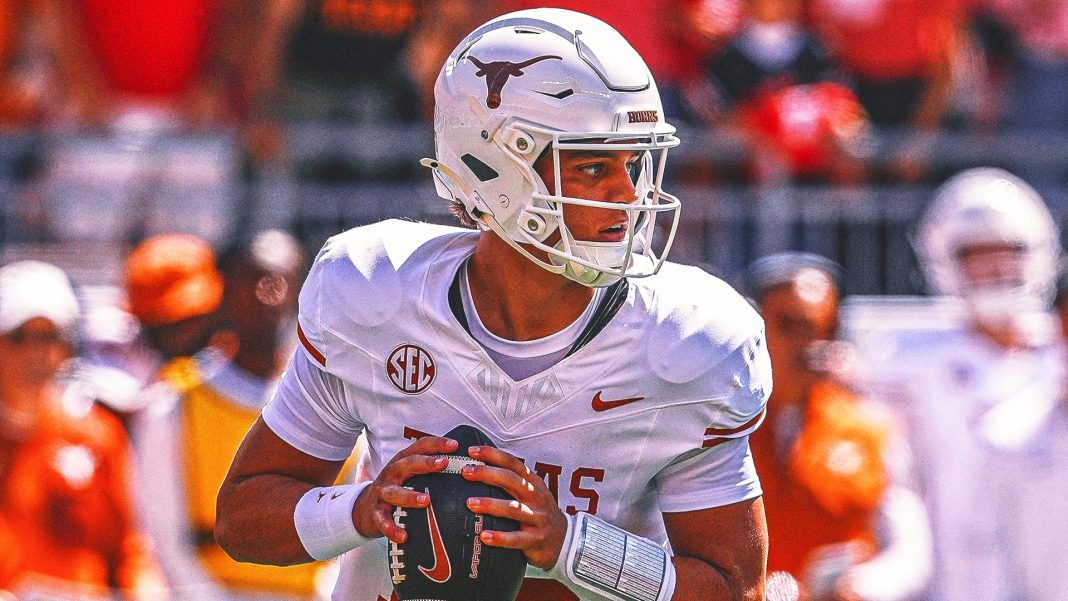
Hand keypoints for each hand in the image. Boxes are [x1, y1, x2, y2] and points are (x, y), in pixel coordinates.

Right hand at [352, 436, 457, 542]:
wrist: (365, 507)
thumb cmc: (398, 487)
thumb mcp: (410, 474)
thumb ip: (430, 469)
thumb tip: (466, 466)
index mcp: (403, 461)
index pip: (419, 447)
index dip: (436, 444)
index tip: (455, 445)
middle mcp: (392, 473)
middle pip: (407, 464)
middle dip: (426, 463)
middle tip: (444, 463)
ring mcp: (382, 492)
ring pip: (394, 492)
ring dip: (409, 496)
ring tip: (426, 500)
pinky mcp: (376, 512)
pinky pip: (383, 520)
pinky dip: (392, 528)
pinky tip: (403, 536)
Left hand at [462, 445, 568, 568]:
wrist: (565, 540)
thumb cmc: (539, 513)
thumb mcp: (532, 493)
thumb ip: (511, 482)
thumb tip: (478, 469)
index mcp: (533, 483)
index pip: (512, 463)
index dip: (492, 455)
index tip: (472, 451)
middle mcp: (536, 497)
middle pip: (511, 480)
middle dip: (487, 474)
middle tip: (466, 472)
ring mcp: (537, 518)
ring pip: (513, 509)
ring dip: (490, 504)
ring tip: (470, 503)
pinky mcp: (536, 539)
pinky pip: (516, 539)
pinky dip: (500, 537)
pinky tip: (484, 536)